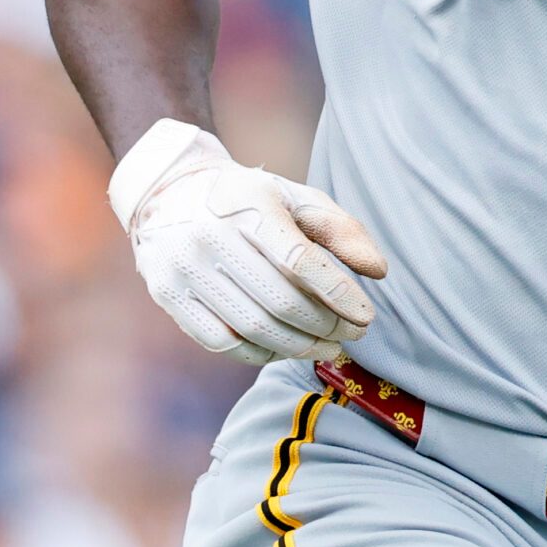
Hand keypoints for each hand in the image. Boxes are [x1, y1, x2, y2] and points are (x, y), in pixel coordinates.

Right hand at [110, 120, 389, 364]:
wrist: (170, 192)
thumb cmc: (251, 200)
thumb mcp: (297, 199)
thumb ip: (342, 230)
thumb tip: (379, 271)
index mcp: (250, 205)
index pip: (300, 260)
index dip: (338, 294)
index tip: (366, 316)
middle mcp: (211, 235)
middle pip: (280, 300)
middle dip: (325, 326)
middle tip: (353, 335)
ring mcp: (184, 267)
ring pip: (252, 327)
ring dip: (299, 346)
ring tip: (328, 348)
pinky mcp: (168, 295)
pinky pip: (221, 342)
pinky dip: (260, 354)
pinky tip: (286, 349)